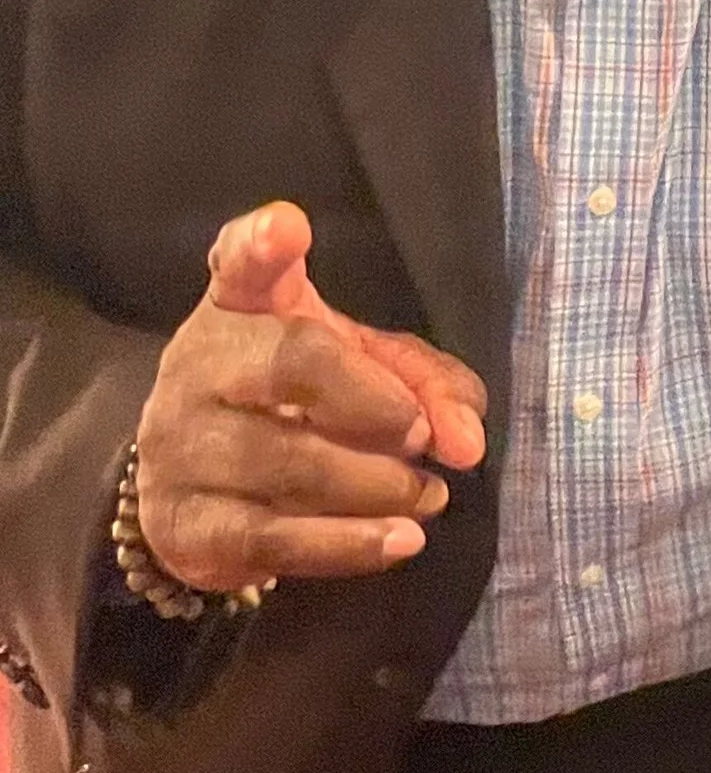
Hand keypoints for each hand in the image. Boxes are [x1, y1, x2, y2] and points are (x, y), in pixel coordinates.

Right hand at [132, 201, 488, 592]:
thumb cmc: (299, 406)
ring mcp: (182, 448)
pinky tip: (401, 540)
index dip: (262, 243)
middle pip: (292, 364)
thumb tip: (466, 441)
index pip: (242, 264)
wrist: (203, 494)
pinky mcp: (188, 527)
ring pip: (290, 462)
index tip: (288, 228)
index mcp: (241, 309)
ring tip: (427, 494)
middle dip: (376, 402)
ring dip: (379, 484)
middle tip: (420, 436)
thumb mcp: (364, 369)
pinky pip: (275, 540)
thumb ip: (426, 384)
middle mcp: (198, 366)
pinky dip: (351, 545)